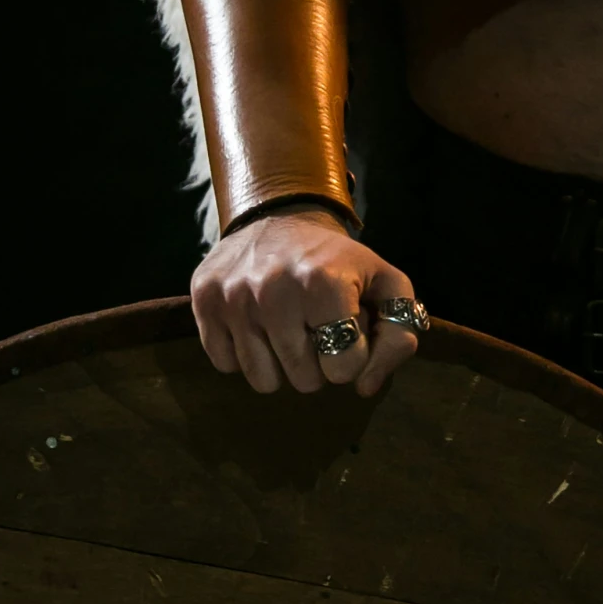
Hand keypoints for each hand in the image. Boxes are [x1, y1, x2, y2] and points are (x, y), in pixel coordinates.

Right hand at [190, 209, 422, 397]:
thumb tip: (365, 388)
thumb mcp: (386, 284)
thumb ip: (398, 336)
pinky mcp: (204, 302)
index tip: (346, 328)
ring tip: (287, 329)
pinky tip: (257, 325)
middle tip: (315, 328)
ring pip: (264, 381)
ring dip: (280, 364)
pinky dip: (245, 354)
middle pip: (305, 380)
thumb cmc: (338, 261)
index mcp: (324, 283)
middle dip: (318, 363)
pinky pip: (227, 365)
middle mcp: (273, 290)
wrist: (277, 215)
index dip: (352, 355)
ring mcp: (233, 298)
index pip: (345, 368)